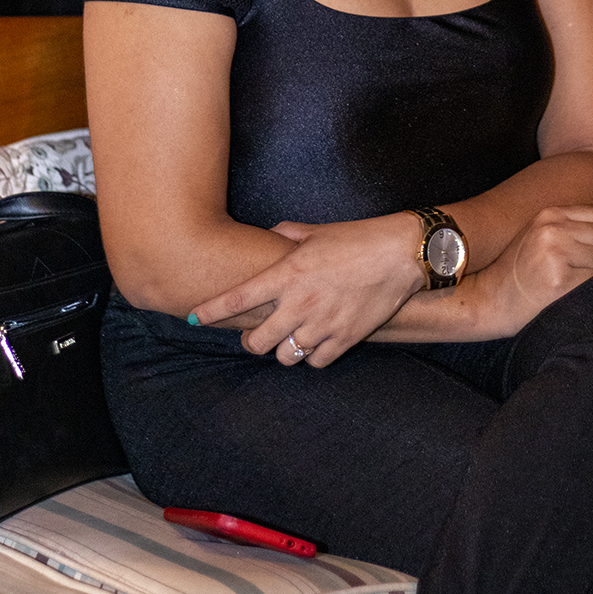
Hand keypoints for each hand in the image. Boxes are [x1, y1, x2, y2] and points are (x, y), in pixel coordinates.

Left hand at [189, 212, 422, 366]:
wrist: (400, 254)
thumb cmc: (358, 238)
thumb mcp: (317, 231)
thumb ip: (287, 234)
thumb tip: (271, 237)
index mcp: (287, 274)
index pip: (237, 299)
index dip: (209, 312)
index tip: (192, 319)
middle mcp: (299, 303)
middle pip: (256, 341)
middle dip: (252, 340)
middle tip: (257, 333)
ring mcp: (321, 324)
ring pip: (284, 357)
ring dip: (282, 349)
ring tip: (289, 337)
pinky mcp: (344, 338)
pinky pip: (315, 362)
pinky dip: (311, 356)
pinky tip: (316, 341)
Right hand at [467, 205, 592, 337]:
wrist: (491, 299)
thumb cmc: (521, 270)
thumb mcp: (542, 235)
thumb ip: (576, 227)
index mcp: (550, 214)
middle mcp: (553, 229)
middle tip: (587, 269)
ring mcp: (555, 253)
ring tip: (572, 280)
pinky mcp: (559, 280)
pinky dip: (589, 289)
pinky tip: (567, 292)